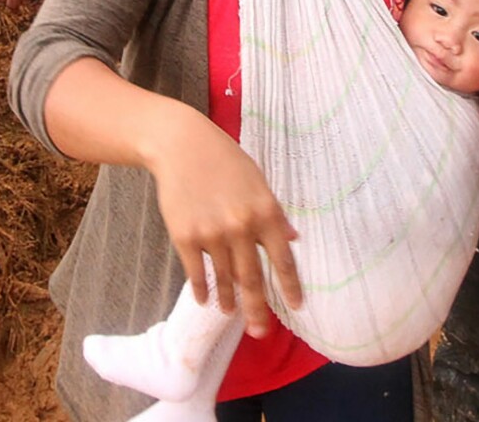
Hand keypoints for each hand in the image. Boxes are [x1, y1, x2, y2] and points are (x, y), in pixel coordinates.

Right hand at [148, 112, 303, 337]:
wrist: (181, 146)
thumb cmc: (224, 160)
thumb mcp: (258, 181)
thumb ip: (274, 213)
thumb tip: (293, 238)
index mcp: (265, 211)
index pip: (283, 259)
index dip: (290, 286)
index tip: (297, 306)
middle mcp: (241, 226)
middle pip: (253, 279)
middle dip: (258, 309)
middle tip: (261, 333)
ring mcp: (212, 234)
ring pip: (225, 278)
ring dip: (229, 301)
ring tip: (231, 314)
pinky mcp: (185, 236)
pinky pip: (197, 272)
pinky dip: (203, 289)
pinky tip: (206, 300)